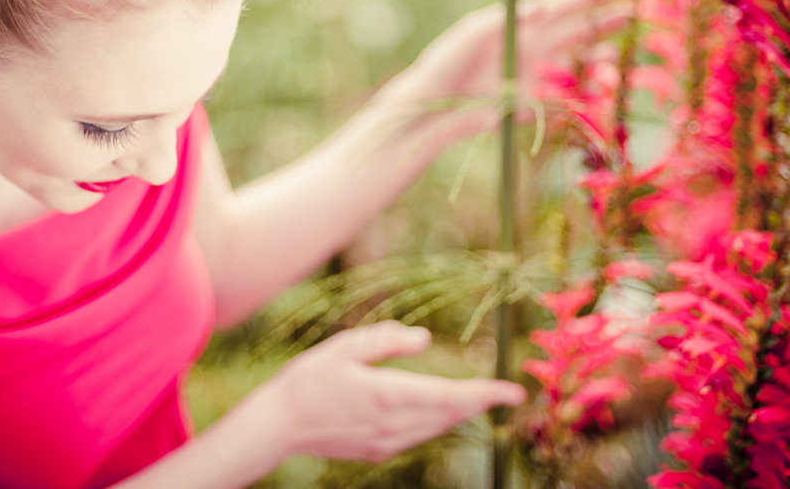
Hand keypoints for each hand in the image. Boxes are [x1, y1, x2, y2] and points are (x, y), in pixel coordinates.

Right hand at [254, 321, 524, 462]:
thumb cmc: (307, 381)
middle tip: (506, 393)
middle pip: (450, 415)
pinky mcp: (376, 450)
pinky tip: (439, 411)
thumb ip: (384, 341)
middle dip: (479, 403)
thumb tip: (423, 339)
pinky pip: (418, 436)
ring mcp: (385, 441)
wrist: (277, 426)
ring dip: (460, 413)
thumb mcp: (343, 348)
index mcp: (388, 394)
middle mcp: (393, 423)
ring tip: (480, 399)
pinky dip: (437, 422)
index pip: (450, 397)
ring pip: (437, 428)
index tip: (513, 392)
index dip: (485, 394)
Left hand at [381, 0, 629, 134]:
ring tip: (612, 59)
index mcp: (515, 26)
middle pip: (571, 34)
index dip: (580, 0)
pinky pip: (559, 99)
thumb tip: (540, 6)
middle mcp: (527, 49)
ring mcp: (529, 77)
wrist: (432, 105)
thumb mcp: (472, 32)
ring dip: (593, 63)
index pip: (555, 9)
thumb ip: (507, 19)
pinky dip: (578, 97)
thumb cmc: (447, 61)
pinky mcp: (527, 104)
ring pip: (571, 66)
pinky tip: (593, 94)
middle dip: (599, 25)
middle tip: (628, 15)